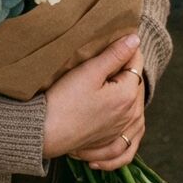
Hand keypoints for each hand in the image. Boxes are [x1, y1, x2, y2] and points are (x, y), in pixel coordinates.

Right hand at [43, 35, 145, 169]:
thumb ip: (115, 55)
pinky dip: (129, 131)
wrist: (45, 132)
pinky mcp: (110, 142)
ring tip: (118, 81)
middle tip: (111, 57)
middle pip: (137, 85)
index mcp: (128, 96)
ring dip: (131, 95)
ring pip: (136, 110)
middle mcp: (130, 116)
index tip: (114, 40)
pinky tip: (122, 121)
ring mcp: (121, 132)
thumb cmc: (65, 100)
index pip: (136, 63)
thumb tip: (136, 39)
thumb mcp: (89, 71)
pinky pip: (128, 139)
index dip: (126, 49)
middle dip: (128, 70)